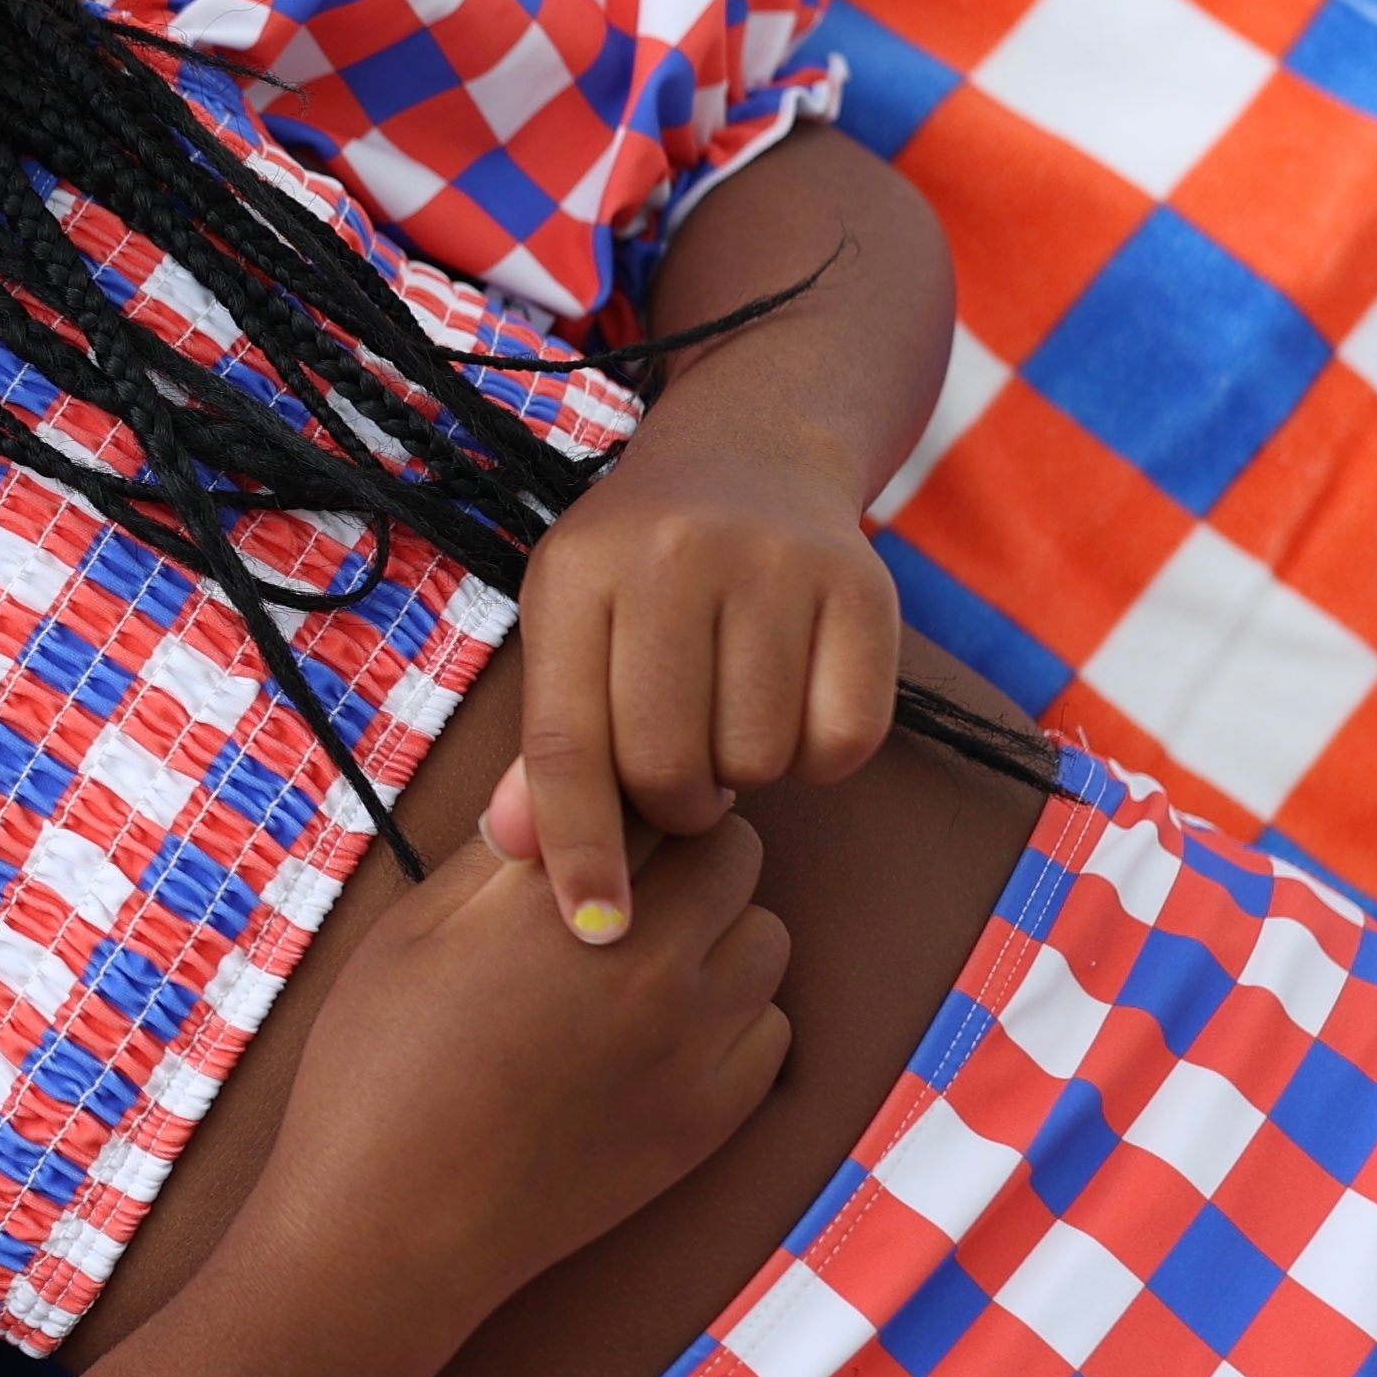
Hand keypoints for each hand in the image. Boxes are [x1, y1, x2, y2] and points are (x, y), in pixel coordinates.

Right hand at [250, 811, 790, 1315]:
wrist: (395, 1230)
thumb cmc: (378, 1074)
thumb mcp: (412, 931)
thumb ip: (498, 851)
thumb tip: (554, 783)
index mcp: (568, 905)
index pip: (655, 794)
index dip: (630, 796)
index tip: (601, 821)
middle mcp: (652, 967)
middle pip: (733, 854)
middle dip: (687, 851)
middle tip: (625, 885)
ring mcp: (694, 1049)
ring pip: (767, 938)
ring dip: (721, 929)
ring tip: (645, 958)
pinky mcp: (713, 1119)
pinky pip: (773, 1029)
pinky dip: (735, 1015)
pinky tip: (663, 1031)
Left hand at [498, 416, 901, 940]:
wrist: (752, 446)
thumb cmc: (642, 569)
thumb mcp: (573, 626)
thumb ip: (551, 741)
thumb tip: (512, 849)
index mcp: (578, 572)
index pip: (568, 744)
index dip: (578, 850)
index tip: (595, 931)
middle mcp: (673, 556)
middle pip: (667, 767)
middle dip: (674, 804)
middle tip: (682, 773)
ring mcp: (774, 564)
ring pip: (757, 762)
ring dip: (745, 773)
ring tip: (732, 716)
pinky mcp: (864, 586)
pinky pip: (844, 743)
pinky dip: (819, 756)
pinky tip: (794, 702)